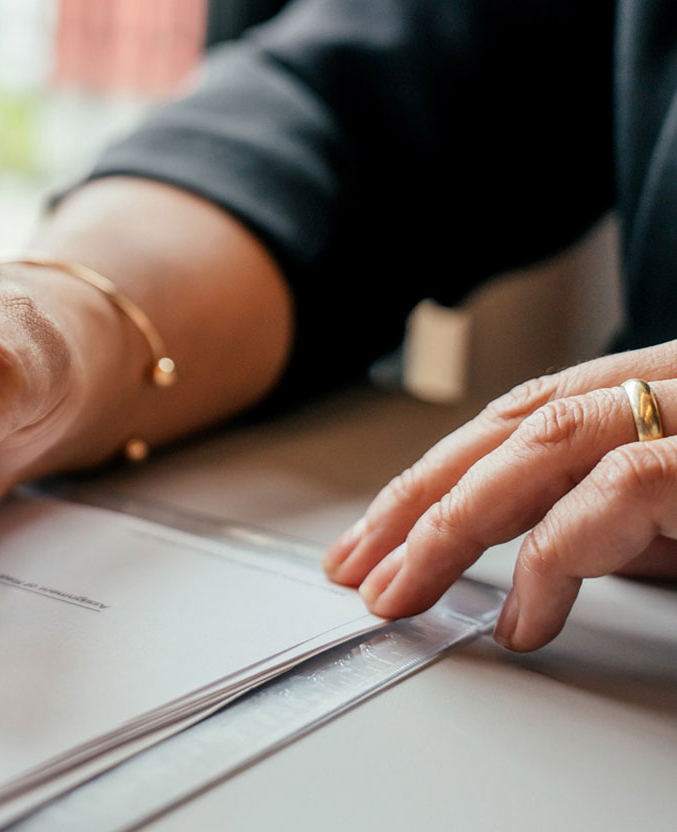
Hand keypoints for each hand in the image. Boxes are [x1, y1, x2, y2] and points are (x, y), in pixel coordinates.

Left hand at [323, 341, 676, 650]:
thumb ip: (619, 519)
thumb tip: (548, 547)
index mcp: (659, 388)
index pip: (521, 417)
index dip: (439, 474)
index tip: (376, 536)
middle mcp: (670, 384)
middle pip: (513, 425)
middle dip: (420, 500)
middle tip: (359, 570)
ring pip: (541, 442)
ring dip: (454, 524)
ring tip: (403, 594)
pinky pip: (613, 493)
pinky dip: (553, 562)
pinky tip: (523, 621)